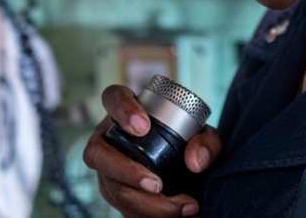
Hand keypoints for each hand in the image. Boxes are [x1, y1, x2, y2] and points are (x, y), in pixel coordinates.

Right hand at [83, 84, 222, 216]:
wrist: (187, 169)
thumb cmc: (187, 141)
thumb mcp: (202, 136)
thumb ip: (206, 142)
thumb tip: (194, 161)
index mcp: (125, 111)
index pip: (113, 99)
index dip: (122, 110)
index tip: (143, 127)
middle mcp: (108, 139)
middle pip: (98, 154)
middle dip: (126, 171)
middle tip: (158, 184)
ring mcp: (107, 169)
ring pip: (112, 187)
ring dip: (146, 204)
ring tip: (182, 208)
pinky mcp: (115, 194)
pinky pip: (123, 209)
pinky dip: (151, 216)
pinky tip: (178, 216)